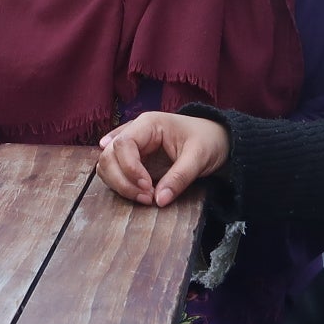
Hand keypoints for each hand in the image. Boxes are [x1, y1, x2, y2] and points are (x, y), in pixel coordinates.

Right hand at [96, 112, 228, 207]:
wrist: (217, 140)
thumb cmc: (208, 141)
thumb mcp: (199, 158)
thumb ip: (179, 178)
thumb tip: (159, 200)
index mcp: (148, 123)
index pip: (123, 144)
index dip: (130, 169)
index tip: (148, 188)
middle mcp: (134, 132)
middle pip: (108, 155)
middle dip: (122, 181)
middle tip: (147, 198)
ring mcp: (132, 146)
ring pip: (106, 165)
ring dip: (119, 185)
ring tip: (145, 197)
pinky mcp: (133, 159)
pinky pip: (114, 170)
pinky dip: (120, 184)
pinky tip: (136, 192)